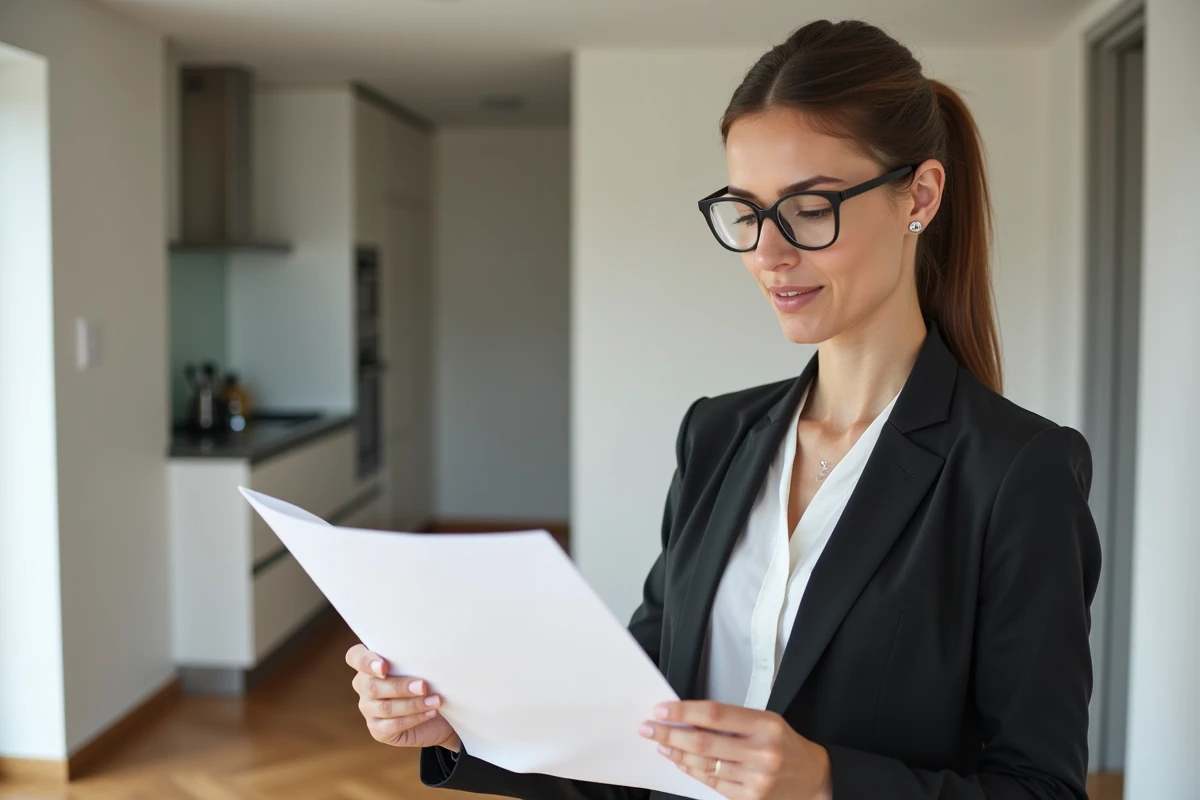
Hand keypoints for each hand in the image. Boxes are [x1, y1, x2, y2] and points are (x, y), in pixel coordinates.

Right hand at [346, 644, 460, 751]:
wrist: (439, 714)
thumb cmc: (430, 681)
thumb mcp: (422, 667)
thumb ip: (414, 660)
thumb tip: (424, 657)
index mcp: (371, 663)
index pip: (355, 657)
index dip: (365, 661)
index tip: (384, 667)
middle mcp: (364, 685)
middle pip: (372, 686)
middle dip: (399, 686)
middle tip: (423, 686)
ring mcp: (369, 709)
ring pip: (385, 707)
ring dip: (413, 704)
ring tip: (435, 700)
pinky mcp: (378, 730)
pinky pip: (393, 725)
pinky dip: (414, 718)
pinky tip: (430, 712)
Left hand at [639, 701, 831, 799]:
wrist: (813, 776)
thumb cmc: (783, 743)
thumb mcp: (764, 720)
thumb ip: (729, 719)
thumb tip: (687, 717)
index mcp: (765, 725)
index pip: (715, 714)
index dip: (684, 711)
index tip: (662, 709)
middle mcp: (762, 752)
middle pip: (703, 742)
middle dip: (670, 734)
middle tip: (649, 728)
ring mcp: (756, 779)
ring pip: (704, 765)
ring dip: (677, 754)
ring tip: (661, 744)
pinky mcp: (750, 798)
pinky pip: (711, 783)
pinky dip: (692, 771)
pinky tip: (680, 761)